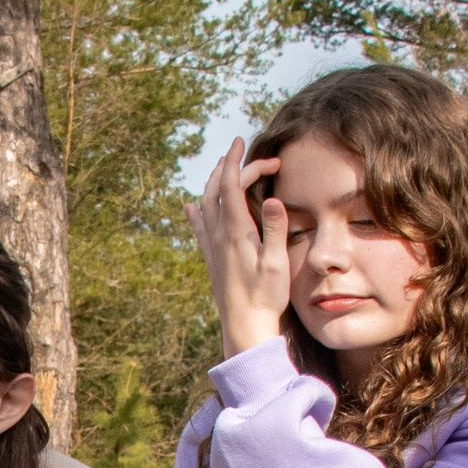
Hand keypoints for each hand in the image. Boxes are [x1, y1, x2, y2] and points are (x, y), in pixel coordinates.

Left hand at [184, 136, 290, 358]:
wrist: (243, 326)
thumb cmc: (265, 297)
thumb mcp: (277, 263)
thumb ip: (276, 229)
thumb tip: (275, 199)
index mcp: (236, 232)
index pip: (231, 184)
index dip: (236, 160)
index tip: (242, 141)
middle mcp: (219, 236)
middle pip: (217, 189)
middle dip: (231, 166)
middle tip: (252, 156)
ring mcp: (212, 248)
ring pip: (205, 204)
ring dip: (213, 182)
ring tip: (224, 167)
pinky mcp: (210, 260)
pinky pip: (199, 228)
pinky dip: (196, 211)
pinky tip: (190, 207)